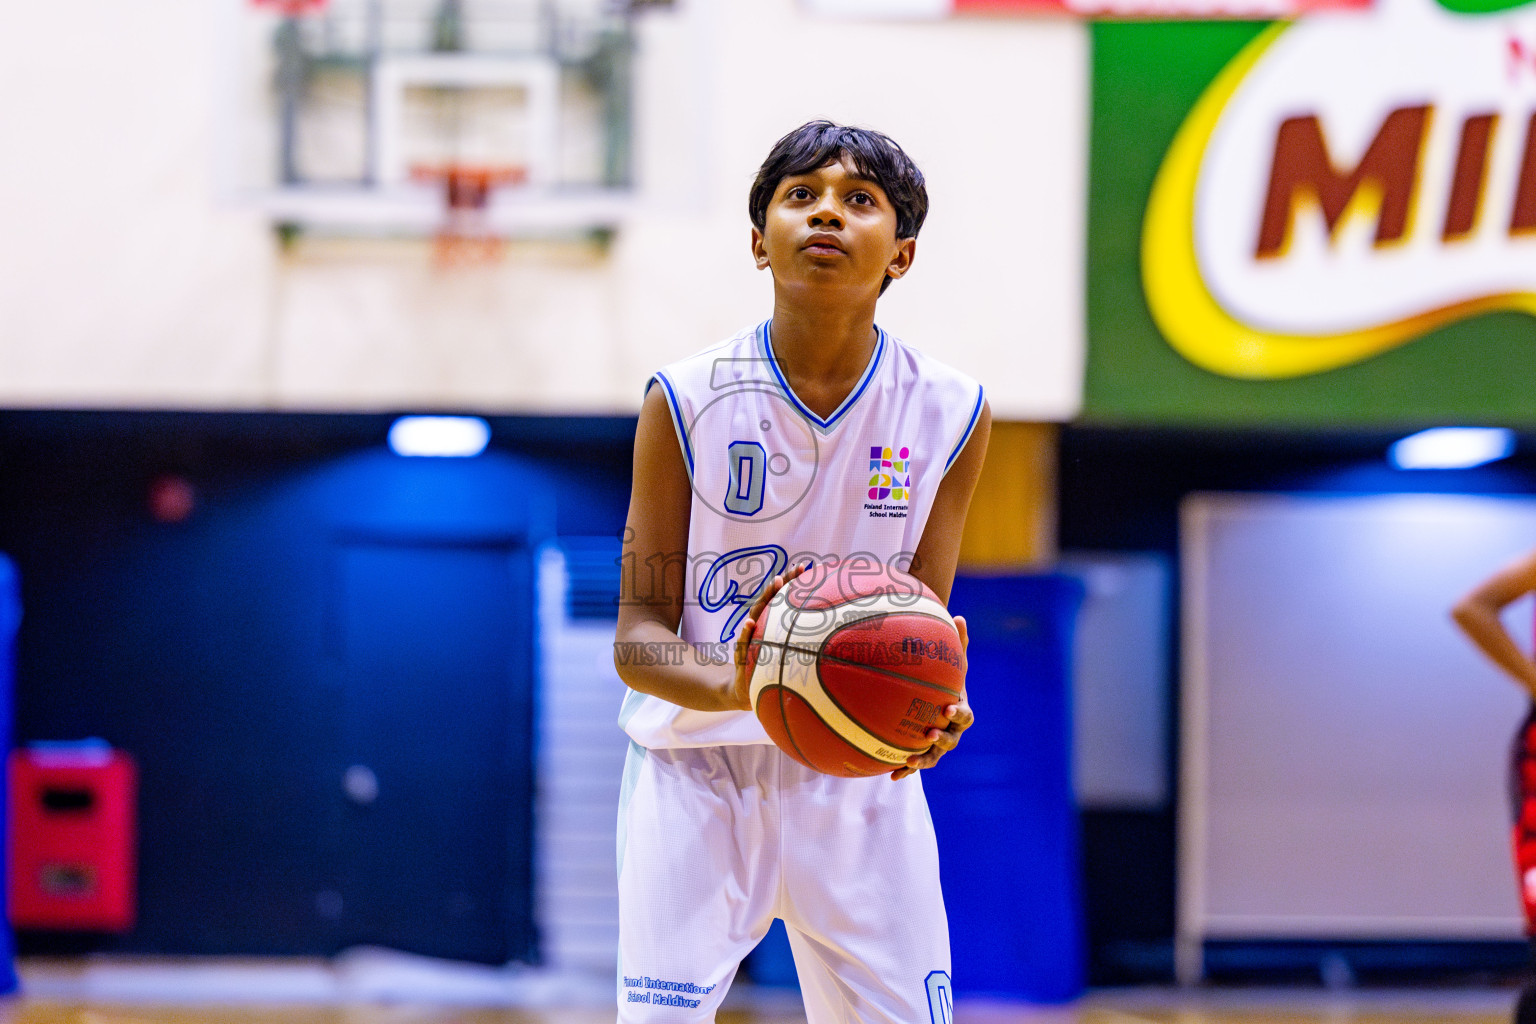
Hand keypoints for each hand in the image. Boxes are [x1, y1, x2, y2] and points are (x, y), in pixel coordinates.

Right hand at [728, 561, 810, 710]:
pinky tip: (749, 623)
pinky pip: (743, 642)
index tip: (806, 567)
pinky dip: (746, 632)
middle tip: (795, 569)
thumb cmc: (768, 669)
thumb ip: (796, 644)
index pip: (780, 599)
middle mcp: (759, 625)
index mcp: (770, 623)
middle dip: (781, 583)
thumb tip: (826, 635)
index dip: (792, 582)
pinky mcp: (742, 653)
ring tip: (775, 583)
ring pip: (757, 613)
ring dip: (766, 598)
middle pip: (769, 600)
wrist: (743, 689)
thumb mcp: (783, 657)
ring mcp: (749, 637)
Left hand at [892, 615, 973, 779]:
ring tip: (910, 760)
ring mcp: (937, 745)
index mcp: (959, 710)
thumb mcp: (951, 662)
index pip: (964, 714)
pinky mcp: (922, 753)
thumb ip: (956, 643)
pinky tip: (890, 776)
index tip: (949, 706)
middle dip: (942, 738)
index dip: (959, 712)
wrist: (936, 698)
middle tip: (930, 733)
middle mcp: (951, 731)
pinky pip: (914, 765)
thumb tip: (959, 616)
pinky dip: (905, 771)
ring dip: (923, 760)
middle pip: (952, 739)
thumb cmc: (943, 678)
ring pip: (934, 756)